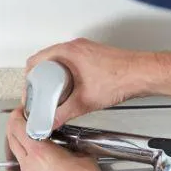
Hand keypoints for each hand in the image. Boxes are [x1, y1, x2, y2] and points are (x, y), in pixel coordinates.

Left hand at [7, 108, 119, 170]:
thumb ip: (67, 144)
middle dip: (15, 127)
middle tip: (24, 120)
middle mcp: (30, 166)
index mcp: (40, 153)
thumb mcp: (82, 155)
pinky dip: (31, 159)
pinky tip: (45, 157)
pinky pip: (28, 168)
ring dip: (23, 143)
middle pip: (13, 140)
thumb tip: (64, 141)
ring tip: (36, 137)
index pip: (18, 128)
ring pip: (19, 155)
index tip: (23, 111)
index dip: (18, 116)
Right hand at [25, 38, 150, 127]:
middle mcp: (75, 47)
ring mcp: (85, 50)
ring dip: (54, 79)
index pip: (36, 61)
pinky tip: (72, 90)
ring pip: (59, 63)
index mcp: (68, 52)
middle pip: (46, 62)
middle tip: (41, 97)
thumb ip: (64, 114)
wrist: (141, 75)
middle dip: (40, 81)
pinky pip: (72, 65)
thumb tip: (51, 123)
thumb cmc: (120, 79)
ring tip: (55, 96)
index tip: (30, 94)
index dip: (29, 79)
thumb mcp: (84, 102)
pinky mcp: (93, 57)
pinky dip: (66, 77)